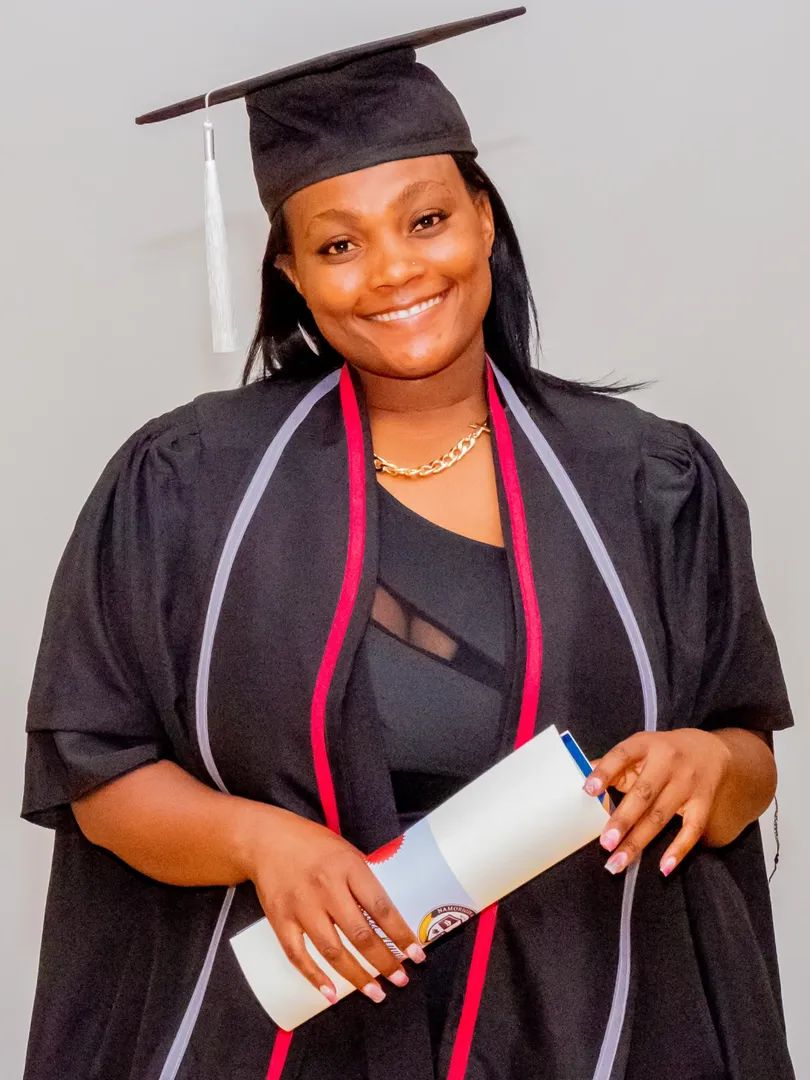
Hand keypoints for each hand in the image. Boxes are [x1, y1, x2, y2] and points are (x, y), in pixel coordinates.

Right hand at [241, 805, 424, 1005]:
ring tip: (376, 992)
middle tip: (400, 979)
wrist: (266, 840)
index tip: (416, 954)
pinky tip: (332, 993)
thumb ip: (364, 880)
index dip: (401, 935)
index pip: (381, 908)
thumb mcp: (347, 851)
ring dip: (357, 977)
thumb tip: (388, 916)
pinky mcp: (281, 920)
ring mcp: (302, 907)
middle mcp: (326, 888)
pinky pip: (299, 955)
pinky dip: (315, 977)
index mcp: (348, 867)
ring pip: (333, 950)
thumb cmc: (313, 844)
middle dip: (384, 962)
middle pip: (360, 934)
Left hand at [582, 729, 731, 876]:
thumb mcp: (639, 748)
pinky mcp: (703, 803)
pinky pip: (692, 829)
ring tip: (618, 861)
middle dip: (623, 819)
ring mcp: (687, 784)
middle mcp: (667, 762)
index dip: (605, 772)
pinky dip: (679, 849)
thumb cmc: (664, 753)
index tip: (588, 790)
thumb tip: (578, 774)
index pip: (622, 755)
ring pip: (660, 816)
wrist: (711, 750)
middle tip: (605, 843)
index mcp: (646, 745)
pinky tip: (663, 867)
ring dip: (638, 841)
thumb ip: (612, 764)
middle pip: (643, 794)